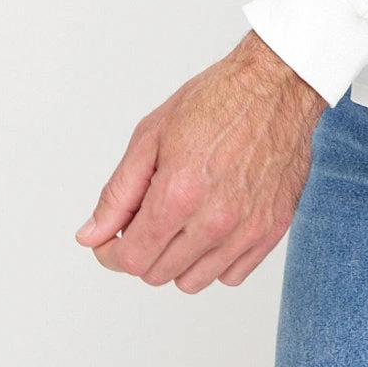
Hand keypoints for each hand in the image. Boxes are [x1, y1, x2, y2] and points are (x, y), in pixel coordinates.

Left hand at [74, 32, 324, 292]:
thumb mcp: (151, 136)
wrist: (276, 84)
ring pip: (193, 281)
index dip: (111, 252)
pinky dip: (215, 260)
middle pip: (158, 274)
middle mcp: (214, 220)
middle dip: (142, 250)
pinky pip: (231, 275)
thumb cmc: (217, 100)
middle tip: (149, 216)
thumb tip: (91, 236)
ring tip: (181, 221)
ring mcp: (247, 228)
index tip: (112, 238)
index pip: (130, 260)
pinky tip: (211, 227)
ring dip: (177, 260)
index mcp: (178, 195)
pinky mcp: (272, 229)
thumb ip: (118, 193)